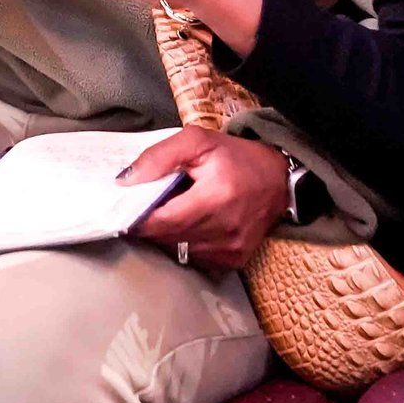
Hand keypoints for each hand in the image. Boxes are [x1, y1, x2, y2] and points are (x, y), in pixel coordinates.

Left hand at [123, 128, 291, 268]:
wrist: (278, 180)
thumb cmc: (236, 158)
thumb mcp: (198, 141)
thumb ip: (159, 157)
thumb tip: (125, 181)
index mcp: (216, 196)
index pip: (163, 220)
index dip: (139, 217)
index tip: (126, 207)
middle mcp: (225, 229)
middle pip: (167, 237)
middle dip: (151, 223)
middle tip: (149, 204)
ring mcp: (231, 250)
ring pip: (177, 250)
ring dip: (167, 233)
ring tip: (174, 210)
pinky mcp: (234, 261)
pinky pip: (193, 257)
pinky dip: (184, 242)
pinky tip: (191, 223)